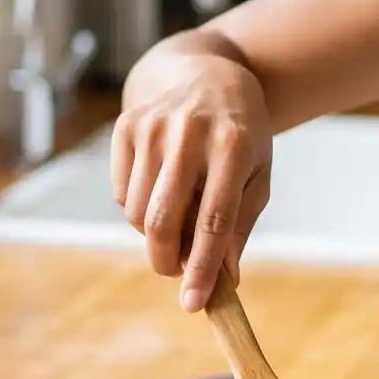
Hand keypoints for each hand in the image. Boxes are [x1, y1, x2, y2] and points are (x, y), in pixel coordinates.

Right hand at [111, 54, 273, 311]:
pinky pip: (120, 193)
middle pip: (163, 220)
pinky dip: (136, 207)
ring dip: (153, 235)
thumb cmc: (241, 134)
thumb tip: (223, 279)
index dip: (202, 268)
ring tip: (176, 219)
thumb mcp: (257, 173)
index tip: (195, 304)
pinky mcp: (126, 125)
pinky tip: (159, 188)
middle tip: (175, 272)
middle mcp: (190, 133)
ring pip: (136, 212)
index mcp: (233, 146)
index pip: (214, 221)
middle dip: (166, 261)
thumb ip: (241, 225)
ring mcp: (152, 126)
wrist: (207, 75)